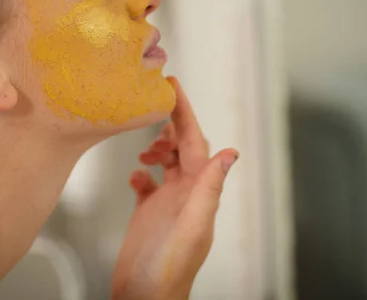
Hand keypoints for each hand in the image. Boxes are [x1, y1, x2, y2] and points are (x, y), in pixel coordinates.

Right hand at [111, 77, 238, 299]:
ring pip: (167, 163)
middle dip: (171, 125)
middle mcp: (187, 194)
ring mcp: (168, 203)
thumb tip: (231, 153)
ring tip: (146, 154)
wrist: (143, 297)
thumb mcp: (191, 227)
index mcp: (200, 193)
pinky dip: (141, 175)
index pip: (195, 143)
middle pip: (183, 147)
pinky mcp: (149, 213)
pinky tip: (134, 179)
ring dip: (157, 150)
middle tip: (154, 105)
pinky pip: (148, 184)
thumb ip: (210, 190)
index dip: (186, 114)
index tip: (174, 87)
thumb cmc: (167, 270)